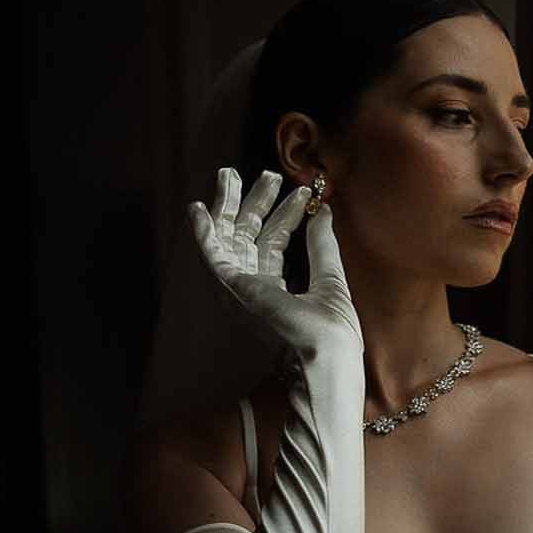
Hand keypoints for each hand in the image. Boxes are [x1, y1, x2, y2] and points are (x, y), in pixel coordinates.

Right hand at [189, 166, 363, 363]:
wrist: (325, 358)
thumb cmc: (332, 334)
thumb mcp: (330, 279)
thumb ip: (322, 246)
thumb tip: (322, 211)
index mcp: (276, 293)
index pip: (274, 246)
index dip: (286, 216)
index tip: (302, 195)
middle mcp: (254, 291)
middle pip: (247, 239)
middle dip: (252, 204)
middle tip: (265, 174)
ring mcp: (241, 291)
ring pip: (228, 240)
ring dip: (227, 207)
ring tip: (229, 174)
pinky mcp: (232, 289)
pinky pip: (212, 255)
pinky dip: (203, 231)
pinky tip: (200, 208)